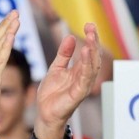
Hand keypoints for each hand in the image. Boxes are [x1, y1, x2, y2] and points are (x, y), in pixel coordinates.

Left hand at [33, 23, 101, 138]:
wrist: (44, 113)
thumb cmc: (51, 93)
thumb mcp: (56, 68)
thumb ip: (64, 54)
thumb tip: (70, 37)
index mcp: (79, 71)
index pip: (89, 52)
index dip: (90, 39)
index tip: (89, 24)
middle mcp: (84, 77)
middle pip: (93, 57)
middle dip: (94, 42)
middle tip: (91, 27)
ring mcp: (82, 86)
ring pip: (92, 66)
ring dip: (92, 51)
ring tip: (91, 37)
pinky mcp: (78, 94)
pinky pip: (85, 78)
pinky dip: (86, 65)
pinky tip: (86, 53)